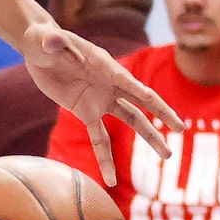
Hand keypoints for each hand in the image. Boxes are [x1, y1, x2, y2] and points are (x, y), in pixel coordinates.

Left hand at [20, 20, 183, 183]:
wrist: (39, 49)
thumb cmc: (44, 40)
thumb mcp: (45, 40)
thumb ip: (53, 42)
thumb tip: (53, 41)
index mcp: (104, 65)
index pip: (125, 80)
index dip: (139, 91)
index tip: (154, 101)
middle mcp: (109, 83)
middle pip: (140, 102)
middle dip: (161, 115)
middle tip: (180, 130)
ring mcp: (100, 99)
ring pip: (130, 121)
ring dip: (149, 137)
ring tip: (168, 155)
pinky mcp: (86, 111)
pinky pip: (99, 138)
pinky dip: (105, 158)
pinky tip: (112, 179)